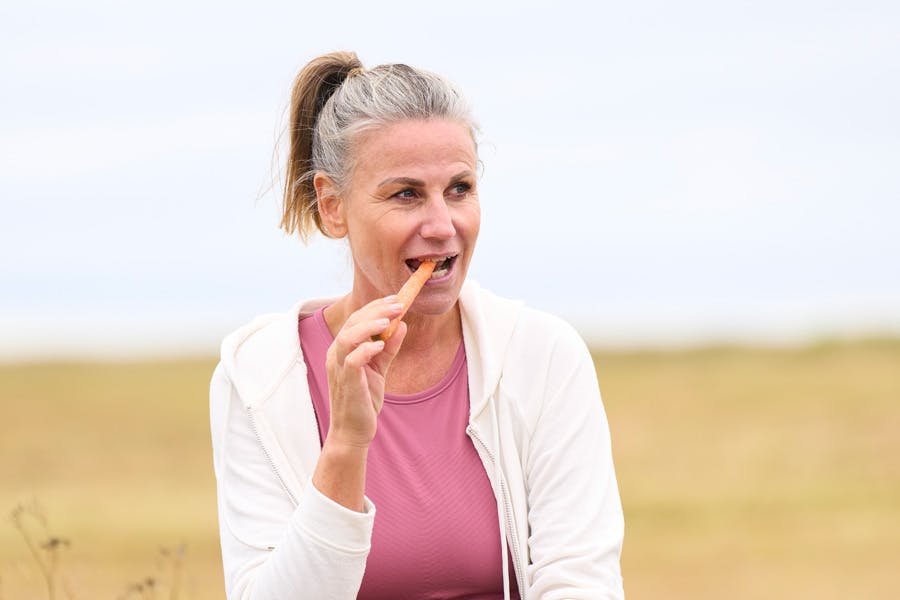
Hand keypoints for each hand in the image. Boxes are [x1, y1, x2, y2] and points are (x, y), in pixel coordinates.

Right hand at [324, 296, 406, 450]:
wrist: (353, 431)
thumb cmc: (364, 400)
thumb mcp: (379, 369)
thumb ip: (389, 348)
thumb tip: (403, 325)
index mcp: (343, 349)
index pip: (357, 319)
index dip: (376, 307)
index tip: (396, 299)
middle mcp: (336, 354)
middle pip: (353, 323)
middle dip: (376, 310)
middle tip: (398, 304)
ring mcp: (339, 368)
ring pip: (348, 337)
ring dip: (369, 325)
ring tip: (389, 320)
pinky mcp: (346, 382)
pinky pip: (352, 360)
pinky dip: (365, 349)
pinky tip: (380, 346)